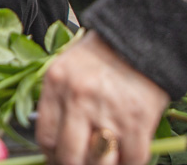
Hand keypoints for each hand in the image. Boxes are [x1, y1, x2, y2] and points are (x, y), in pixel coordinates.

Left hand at [36, 32, 168, 164]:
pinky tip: (127, 154)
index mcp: (57, 82)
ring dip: (103, 164)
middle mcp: (79, 96)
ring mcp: (109, 109)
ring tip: (106, 157)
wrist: (140, 35)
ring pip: (100, 163)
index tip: (60, 158)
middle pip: (70, 156)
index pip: (46, 138)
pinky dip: (130, 162)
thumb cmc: (102, 54)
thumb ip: (58, 102)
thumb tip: (55, 145)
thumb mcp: (67, 68)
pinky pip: (133, 159)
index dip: (53, 157)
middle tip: (84, 161)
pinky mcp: (138, 118)